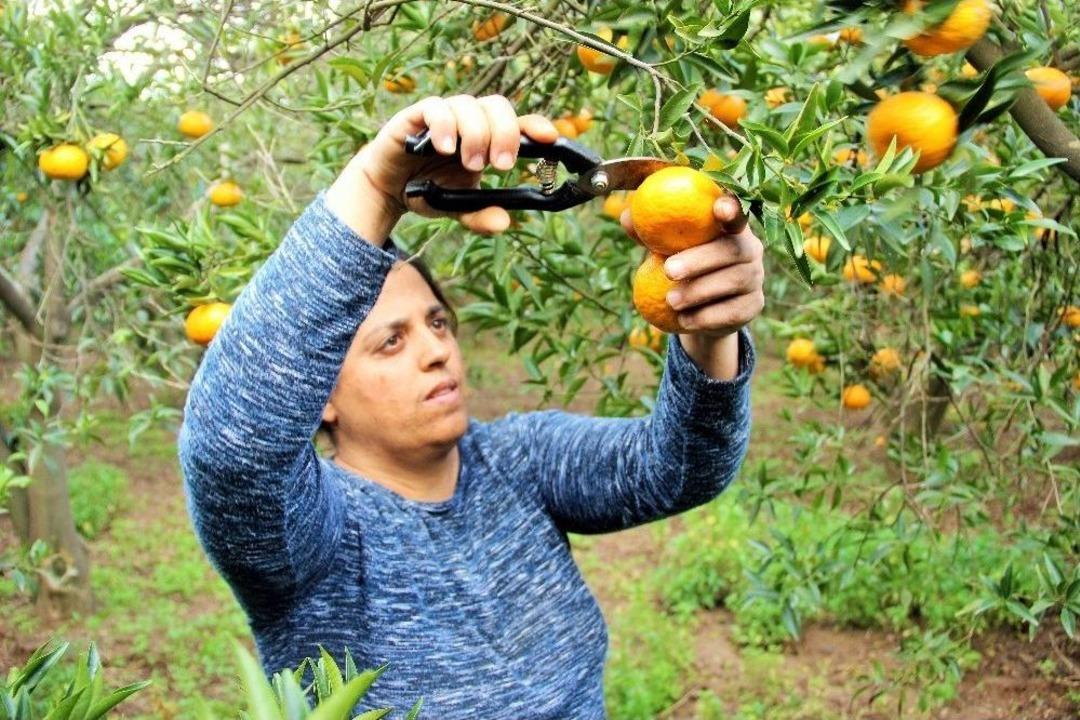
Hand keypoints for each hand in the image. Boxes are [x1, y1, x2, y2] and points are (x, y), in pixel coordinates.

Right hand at [326, 94, 557, 240]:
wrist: (388, 187)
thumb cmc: (429, 189)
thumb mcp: (458, 208)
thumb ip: (479, 215)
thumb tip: (503, 223)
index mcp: (488, 138)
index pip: (519, 123)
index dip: (537, 125)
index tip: (551, 140)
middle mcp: (470, 121)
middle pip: (498, 106)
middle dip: (505, 134)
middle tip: (501, 166)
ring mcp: (445, 115)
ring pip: (470, 106)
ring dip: (476, 134)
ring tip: (470, 164)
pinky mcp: (417, 115)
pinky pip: (436, 108)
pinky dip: (445, 126)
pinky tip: (445, 149)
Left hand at [621, 194, 764, 337]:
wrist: (703, 310)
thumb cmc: (683, 268)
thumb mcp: (666, 250)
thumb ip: (650, 233)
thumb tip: (626, 216)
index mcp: (730, 227)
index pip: (737, 212)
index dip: (732, 208)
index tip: (718, 209)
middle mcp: (750, 249)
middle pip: (732, 250)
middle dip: (700, 259)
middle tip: (669, 270)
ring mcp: (755, 278)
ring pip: (734, 281)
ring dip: (699, 291)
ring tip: (670, 301)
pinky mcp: (754, 305)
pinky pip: (733, 311)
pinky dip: (706, 316)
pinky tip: (684, 320)